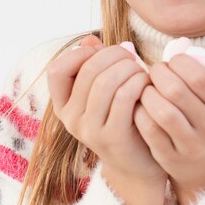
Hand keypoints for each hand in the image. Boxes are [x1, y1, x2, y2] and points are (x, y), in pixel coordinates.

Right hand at [46, 34, 166, 184]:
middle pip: (88, 70)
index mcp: (64, 105)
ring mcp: (90, 130)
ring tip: (141, 70)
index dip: (80, 53)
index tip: (102, 51)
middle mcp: (71, 119)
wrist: (138, 165)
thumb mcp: (105, 91)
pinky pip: (124, 95)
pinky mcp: (112, 137)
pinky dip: (138, 81)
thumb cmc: (124, 118)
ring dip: (129, 67)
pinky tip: (147, 83)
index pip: (57, 69)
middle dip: (114, 55)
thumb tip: (90, 39)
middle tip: (131, 57)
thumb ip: (95, 65)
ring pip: (106, 81)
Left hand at [134, 41, 204, 204]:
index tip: (172, 61)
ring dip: (148, 94)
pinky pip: (150, 131)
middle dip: (159, 75)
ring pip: (163, 112)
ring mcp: (191, 145)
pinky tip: (139, 106)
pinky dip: (140, 114)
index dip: (179, 62)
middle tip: (154, 72)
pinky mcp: (171, 158)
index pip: (200, 77)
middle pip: (177, 91)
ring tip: (146, 89)